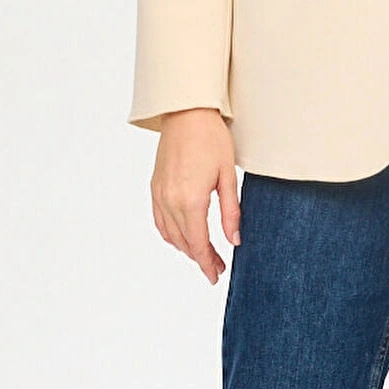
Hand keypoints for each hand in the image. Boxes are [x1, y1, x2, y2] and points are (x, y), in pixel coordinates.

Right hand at [150, 110, 240, 283]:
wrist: (186, 113)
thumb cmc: (211, 138)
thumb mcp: (228, 176)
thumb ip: (231, 212)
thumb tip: (234, 240)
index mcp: (191, 200)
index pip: (198, 243)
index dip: (207, 263)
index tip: (215, 276)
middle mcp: (170, 200)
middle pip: (183, 242)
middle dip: (200, 258)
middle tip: (217, 266)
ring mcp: (159, 194)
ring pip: (169, 234)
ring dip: (185, 248)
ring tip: (203, 253)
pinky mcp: (155, 187)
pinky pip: (159, 220)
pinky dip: (170, 234)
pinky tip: (182, 236)